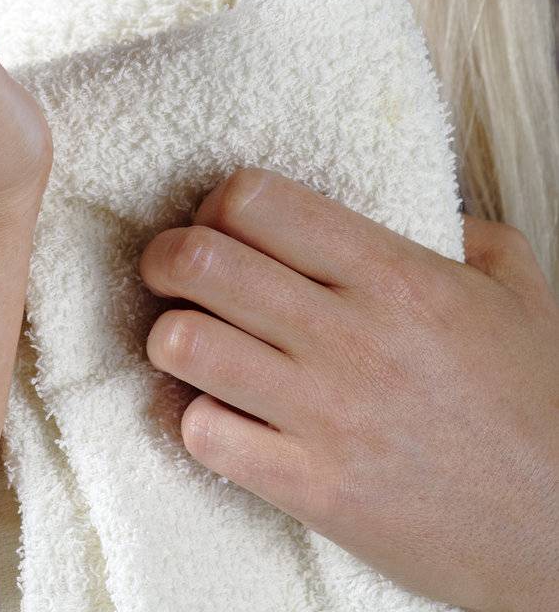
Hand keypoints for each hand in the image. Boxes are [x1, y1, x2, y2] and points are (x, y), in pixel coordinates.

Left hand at [137, 166, 558, 611]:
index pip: (255, 199)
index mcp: (393, 273)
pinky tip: (218, 415)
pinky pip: (203, 434)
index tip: (220, 223)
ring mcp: (326, 415)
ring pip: (184, 343)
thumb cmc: (540, 406)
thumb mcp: (520, 291)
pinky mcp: (313, 489)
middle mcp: (349, 335)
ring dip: (171, 337)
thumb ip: (466, 233)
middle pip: (201, 260)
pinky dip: (194, 418)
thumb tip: (426, 206)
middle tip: (174, 272)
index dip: (218, 203)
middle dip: (166, 257)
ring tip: (191, 342)